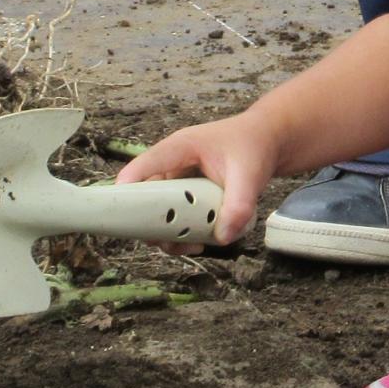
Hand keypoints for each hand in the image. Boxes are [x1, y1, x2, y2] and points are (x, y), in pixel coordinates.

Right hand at [117, 109, 283, 245]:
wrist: (269, 141)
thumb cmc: (255, 146)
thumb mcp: (249, 174)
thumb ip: (239, 205)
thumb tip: (223, 237)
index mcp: (180, 148)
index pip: (145, 165)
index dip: (129, 187)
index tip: (118, 211)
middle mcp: (173, 164)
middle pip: (146, 194)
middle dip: (150, 221)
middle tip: (165, 242)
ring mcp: (179, 181)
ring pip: (159, 210)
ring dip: (168, 232)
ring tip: (188, 246)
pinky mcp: (187, 195)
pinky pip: (175, 216)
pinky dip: (183, 232)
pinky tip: (198, 242)